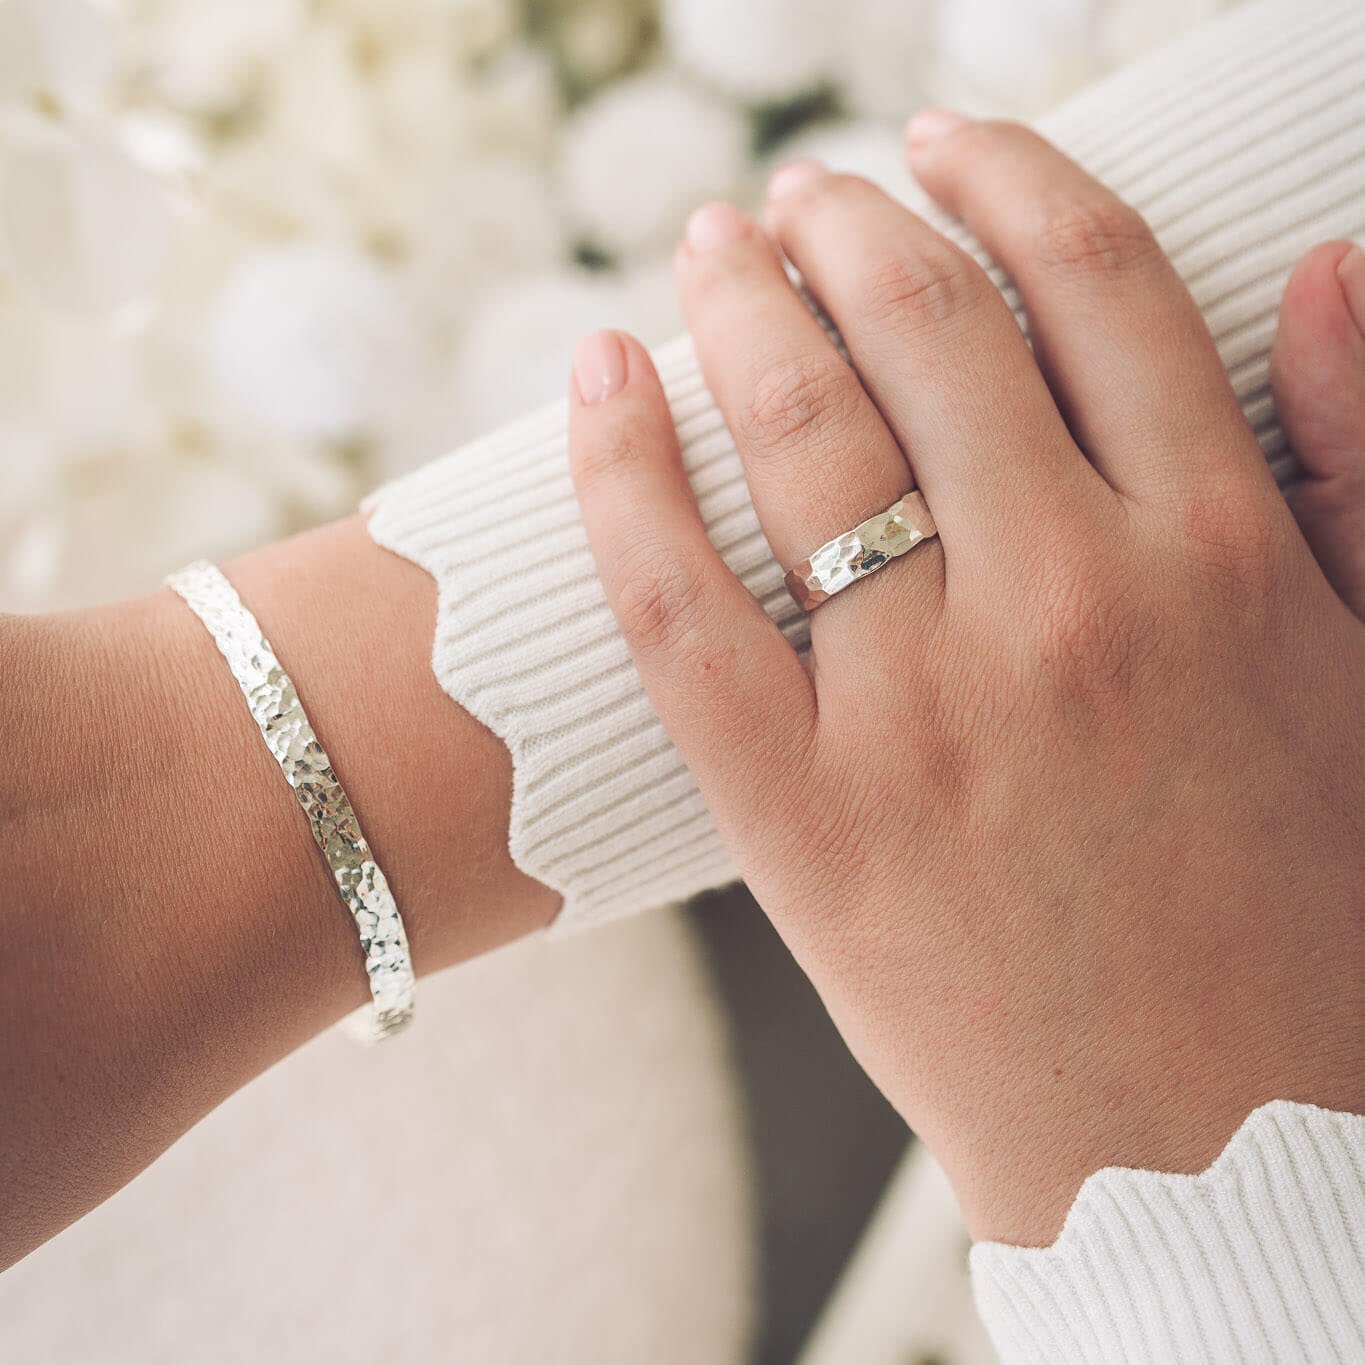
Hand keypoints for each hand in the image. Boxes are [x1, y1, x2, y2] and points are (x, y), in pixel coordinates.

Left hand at [566, 116, 1364, 1245]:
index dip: (1012, 175)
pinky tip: (598, 377)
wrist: (1210, 1154)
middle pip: (924, 329)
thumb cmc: (1309, 921)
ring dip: (742, 302)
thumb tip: (1326, 268)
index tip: (948, 139)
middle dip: (852, 220)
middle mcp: (1067, 603)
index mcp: (1223, 554)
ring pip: (801, 435)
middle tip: (806, 191)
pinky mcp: (801, 813)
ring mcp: (922, 710)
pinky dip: (623, 474)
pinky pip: (680, 606)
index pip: (1096, 284)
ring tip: (716, 246)